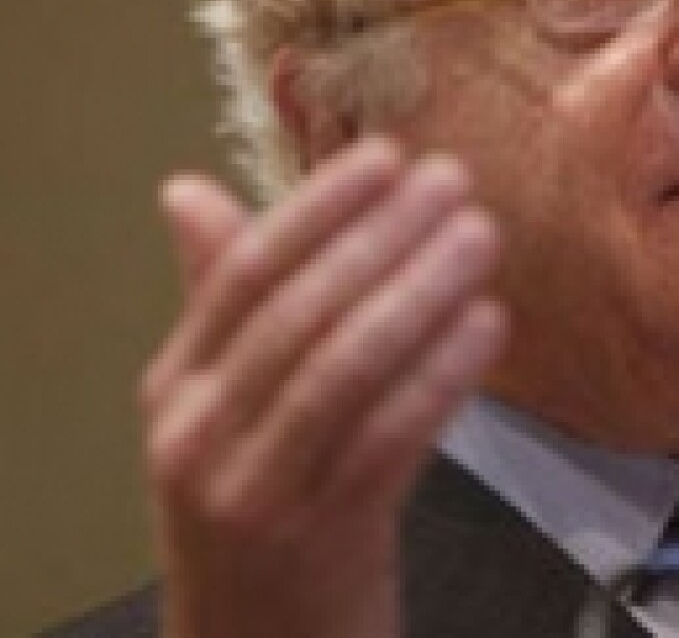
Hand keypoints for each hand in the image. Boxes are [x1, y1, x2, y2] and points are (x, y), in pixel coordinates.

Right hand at [141, 137, 506, 637]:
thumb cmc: (259, 495)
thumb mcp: (226, 404)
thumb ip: (219, 297)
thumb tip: (185, 189)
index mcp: (176, 384)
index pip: (247, 273)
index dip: (320, 207)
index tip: (389, 155)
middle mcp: (200, 433)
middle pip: (300, 312)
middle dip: (383, 237)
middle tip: (456, 180)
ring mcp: (258, 489)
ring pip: (345, 368)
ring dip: (421, 291)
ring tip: (481, 236)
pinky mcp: (325, 535)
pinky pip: (391, 437)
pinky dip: (442, 373)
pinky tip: (489, 322)